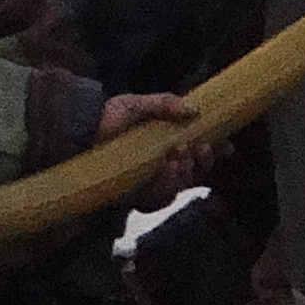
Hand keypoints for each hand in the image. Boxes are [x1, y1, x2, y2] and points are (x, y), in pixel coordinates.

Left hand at [99, 90, 220, 198]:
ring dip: (184, 173)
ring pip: (181, 187)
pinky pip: (158, 200)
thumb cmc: (107, 119)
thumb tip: (196, 110)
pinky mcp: (134, 197)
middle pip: (196, 173)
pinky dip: (166, 186)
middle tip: (194, 147)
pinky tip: (163, 170)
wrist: (79, 135)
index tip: (226, 146)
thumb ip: (165, 103)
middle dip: (202, 162)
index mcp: (169, 145)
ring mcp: (149, 184)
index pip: (201, 154)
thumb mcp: (137, 104)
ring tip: (175, 156)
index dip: (217, 152)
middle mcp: (163, 167)